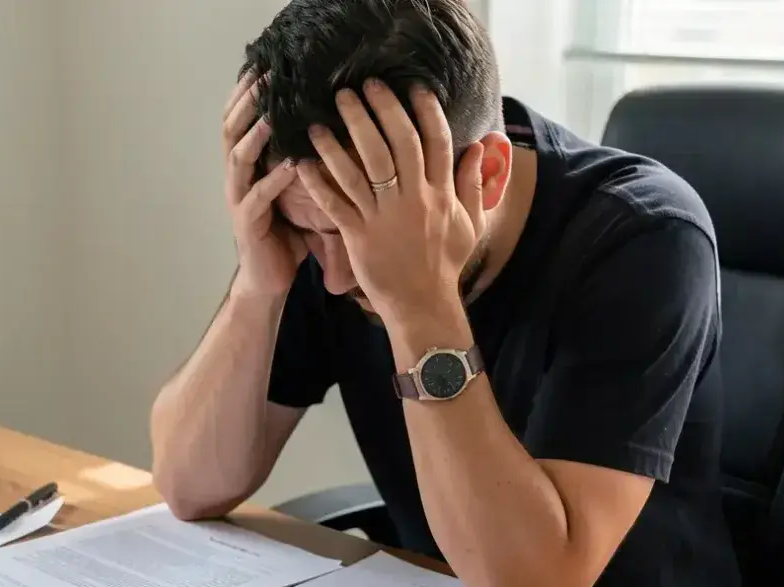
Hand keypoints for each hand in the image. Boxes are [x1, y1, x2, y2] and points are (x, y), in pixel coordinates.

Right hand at [222, 72, 306, 297]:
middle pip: (232, 129)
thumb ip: (307, 162)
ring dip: (256, 133)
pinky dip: (272, 179)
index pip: (241, 119)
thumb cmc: (286, 235)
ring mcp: (239, 200)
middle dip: (248, 101)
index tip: (266, 63)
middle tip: (267, 75)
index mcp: (248, 167)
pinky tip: (291, 164)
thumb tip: (336, 128)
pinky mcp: (248, 224)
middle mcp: (238, 178)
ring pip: (239, 158)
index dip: (249, 91)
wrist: (268, 280)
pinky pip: (257, 197)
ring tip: (273, 113)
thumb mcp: (299, 191)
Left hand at [297, 81, 485, 321]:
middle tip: (359, 86)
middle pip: (395, 144)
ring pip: (361, 170)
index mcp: (440, 193)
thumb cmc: (445, 265)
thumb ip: (472, 184)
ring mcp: (384, 217)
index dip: (424, 110)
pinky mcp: (359, 236)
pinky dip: (319, 183)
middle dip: (378, 111)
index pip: (435, 141)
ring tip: (323, 117)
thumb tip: (481, 147)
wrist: (422, 305)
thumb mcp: (470, 223)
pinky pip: (336, 204)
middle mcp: (413, 199)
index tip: (411, 85)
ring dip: (340, 140)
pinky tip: (303, 162)